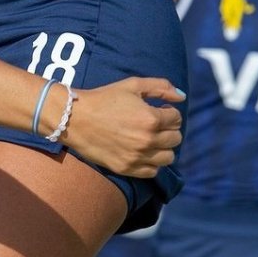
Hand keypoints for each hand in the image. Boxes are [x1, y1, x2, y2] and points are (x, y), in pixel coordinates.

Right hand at [66, 77, 183, 177]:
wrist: (75, 118)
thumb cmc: (104, 98)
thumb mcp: (132, 85)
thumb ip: (160, 87)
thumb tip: (182, 96)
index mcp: (151, 118)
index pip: (177, 119)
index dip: (169, 112)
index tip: (159, 109)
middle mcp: (148, 140)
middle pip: (176, 139)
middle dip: (169, 129)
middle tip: (154, 124)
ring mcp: (138, 157)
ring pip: (168, 157)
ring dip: (163, 147)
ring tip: (150, 139)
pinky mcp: (127, 168)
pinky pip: (153, 171)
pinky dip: (152, 162)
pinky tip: (141, 151)